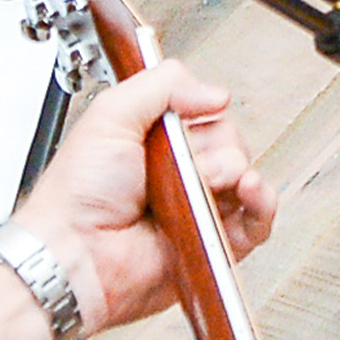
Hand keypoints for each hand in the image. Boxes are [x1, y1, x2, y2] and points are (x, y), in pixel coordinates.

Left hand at [13, 59, 278, 324]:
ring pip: (244, 174)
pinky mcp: (213, 244)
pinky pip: (257, 221)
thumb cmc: (78, 195)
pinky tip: (248, 191)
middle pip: (230, 141)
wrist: (77, 255)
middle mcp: (180, 174)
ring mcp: (197, 208)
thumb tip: (215, 92)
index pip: (204, 112)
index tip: (187, 115)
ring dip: (232, 173)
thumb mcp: (111, 115)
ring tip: (202, 182)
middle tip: (180, 161)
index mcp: (156, 142)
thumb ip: (162, 84)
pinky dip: (261, 204)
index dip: (201, 110)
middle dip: (213, 146)